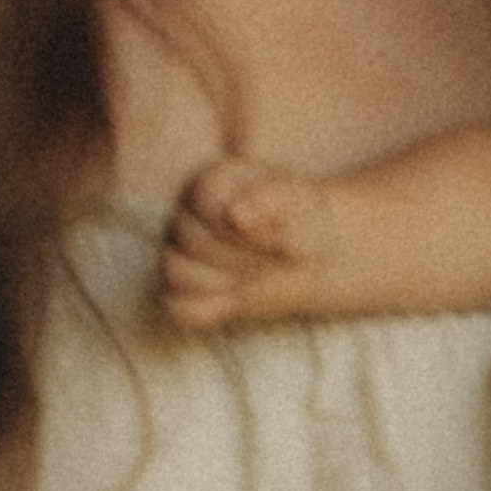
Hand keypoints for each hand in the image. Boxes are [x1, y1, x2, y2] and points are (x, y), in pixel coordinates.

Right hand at [159, 158, 345, 326]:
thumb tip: (235, 213)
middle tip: (272, 258)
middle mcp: (190, 211)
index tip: (277, 238)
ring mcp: (182, 249)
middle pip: (188, 239)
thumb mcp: (300, 205)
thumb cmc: (308, 222)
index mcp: (214, 181)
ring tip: (251, 278)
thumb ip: (270, 201)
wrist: (317, 255)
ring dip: (220, 282)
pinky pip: (175, 306)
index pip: (204, 203)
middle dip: (238, 257)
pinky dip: (203, 310)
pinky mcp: (185, 286)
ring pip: (174, 272)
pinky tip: (231, 303)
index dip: (241, 230)